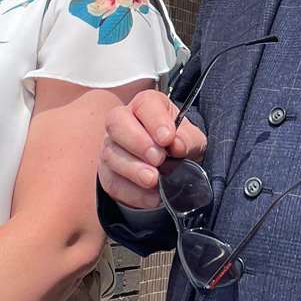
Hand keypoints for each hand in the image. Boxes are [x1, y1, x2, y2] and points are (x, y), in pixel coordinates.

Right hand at [98, 89, 206, 209]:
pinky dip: (133, 192)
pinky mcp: (108, 174)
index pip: (145, 104)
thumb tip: (177, 145)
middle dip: (137, 141)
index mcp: (147, 106)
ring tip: (153, 180)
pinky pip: (112, 182)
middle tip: (158, 159)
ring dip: (133, 169)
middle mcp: (124, 122)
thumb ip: (188, 140)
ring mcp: (111, 147)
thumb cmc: (179, 145)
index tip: (168, 138)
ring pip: (111, 154)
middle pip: (116, 122)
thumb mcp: (192, 140)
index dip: (155, 120)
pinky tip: (151, 196)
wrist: (171, 169)